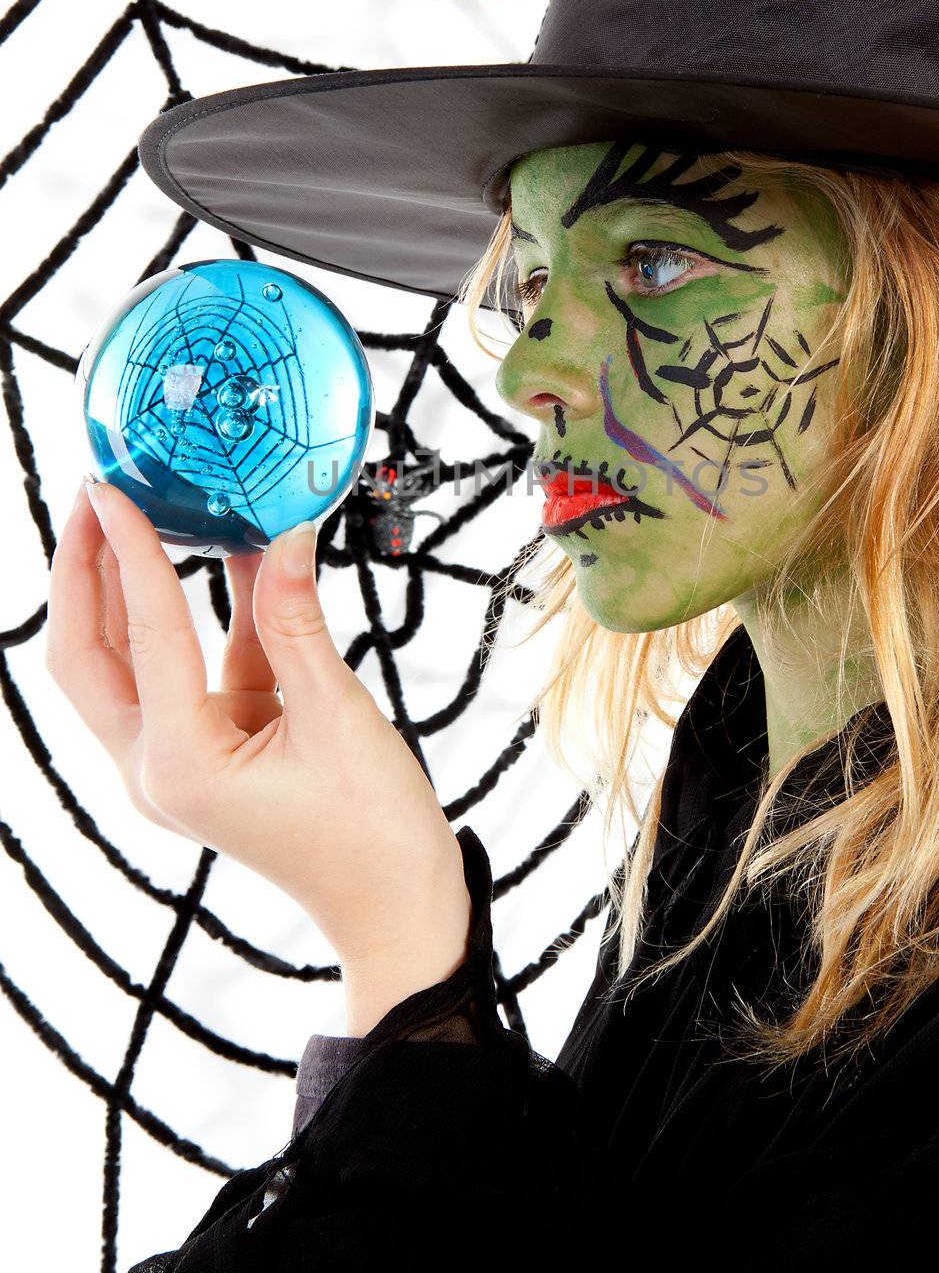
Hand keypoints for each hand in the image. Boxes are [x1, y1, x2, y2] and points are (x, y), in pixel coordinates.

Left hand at [45, 481, 470, 1018]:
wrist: (396, 906)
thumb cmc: (370, 833)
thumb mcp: (337, 716)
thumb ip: (297, 622)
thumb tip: (285, 535)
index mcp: (178, 765)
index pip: (146, 634)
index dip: (132, 553)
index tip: (117, 487)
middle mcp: (156, 767)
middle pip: (90, 654)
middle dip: (87, 572)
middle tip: (100, 493)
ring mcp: (177, 761)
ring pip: (129, 660)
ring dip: (133, 589)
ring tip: (144, 510)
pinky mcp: (208, 750)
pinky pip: (195, 668)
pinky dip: (208, 615)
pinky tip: (232, 556)